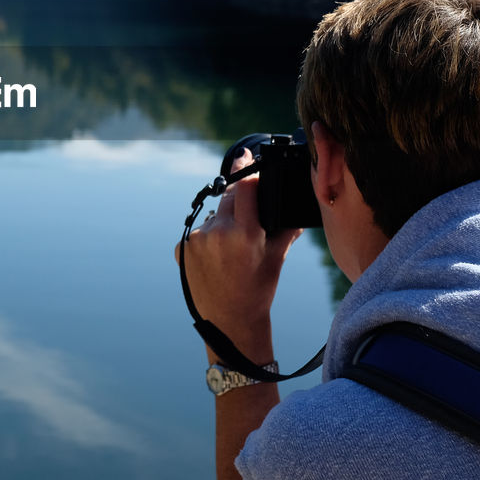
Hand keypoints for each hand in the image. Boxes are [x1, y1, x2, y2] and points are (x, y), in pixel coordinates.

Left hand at [176, 149, 302, 362]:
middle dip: (240, 197)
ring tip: (233, 248)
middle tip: (247, 207)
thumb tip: (297, 207)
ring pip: (214, 216)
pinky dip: (209, 238)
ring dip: (224, 221)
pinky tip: (217, 256)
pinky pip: (199, 233)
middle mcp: (218, 233)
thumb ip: (286, 229)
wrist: (229, 323)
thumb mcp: (276, 258)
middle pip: (229, 197)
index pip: (246, 187)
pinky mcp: (181, 248)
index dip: (248, 171)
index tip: (247, 155)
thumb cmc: (258, 291)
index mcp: (245, 233)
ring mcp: (197, 241)